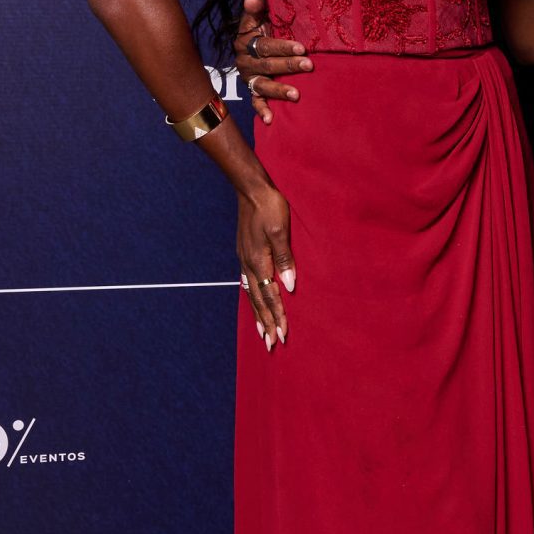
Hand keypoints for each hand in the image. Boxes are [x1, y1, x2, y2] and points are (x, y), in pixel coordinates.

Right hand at [237, 0, 312, 123]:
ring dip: (279, 89)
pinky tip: (271, 119)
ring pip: (262, 85)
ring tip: (296, 94)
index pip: (264, 45)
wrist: (254, 45)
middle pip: (267, 65)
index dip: (283, 47)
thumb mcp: (258, 17)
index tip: (302, 48)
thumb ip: (256, 9)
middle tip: (309, 65)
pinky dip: (262, 111)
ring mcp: (249, 78)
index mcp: (245, 42)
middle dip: (288, 66)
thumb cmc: (261, 28)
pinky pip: (255, 102)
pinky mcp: (252, 91)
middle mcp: (245, 61)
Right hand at [237, 180, 295, 348]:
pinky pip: (248, 283)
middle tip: (272, 344)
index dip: (277, 316)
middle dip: (267, 323)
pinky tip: (254, 302)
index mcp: (258, 261)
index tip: (282, 335)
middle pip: (258, 301)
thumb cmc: (269, 207)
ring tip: (263, 332)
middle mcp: (249, 264)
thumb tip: (288, 286)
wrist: (250, 189)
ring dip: (258, 315)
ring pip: (252, 294)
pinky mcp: (245, 253)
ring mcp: (245, 259)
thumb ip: (284, 259)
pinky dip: (252, 298)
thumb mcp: (280, 231)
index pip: (269, 296)